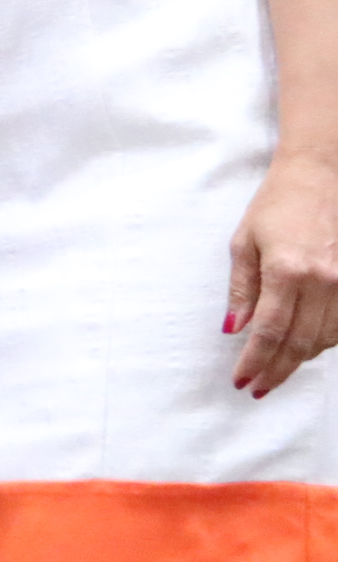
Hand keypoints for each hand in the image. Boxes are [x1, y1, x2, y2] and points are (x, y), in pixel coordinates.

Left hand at [227, 151, 337, 398]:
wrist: (324, 174)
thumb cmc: (278, 204)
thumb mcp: (245, 241)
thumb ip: (241, 289)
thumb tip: (234, 329)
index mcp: (287, 270)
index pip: (270, 332)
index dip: (256, 362)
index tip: (243, 381)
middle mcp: (323, 281)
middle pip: (301, 343)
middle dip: (277, 370)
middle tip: (258, 387)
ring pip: (326, 339)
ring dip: (300, 359)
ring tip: (277, 369)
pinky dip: (324, 341)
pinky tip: (306, 347)